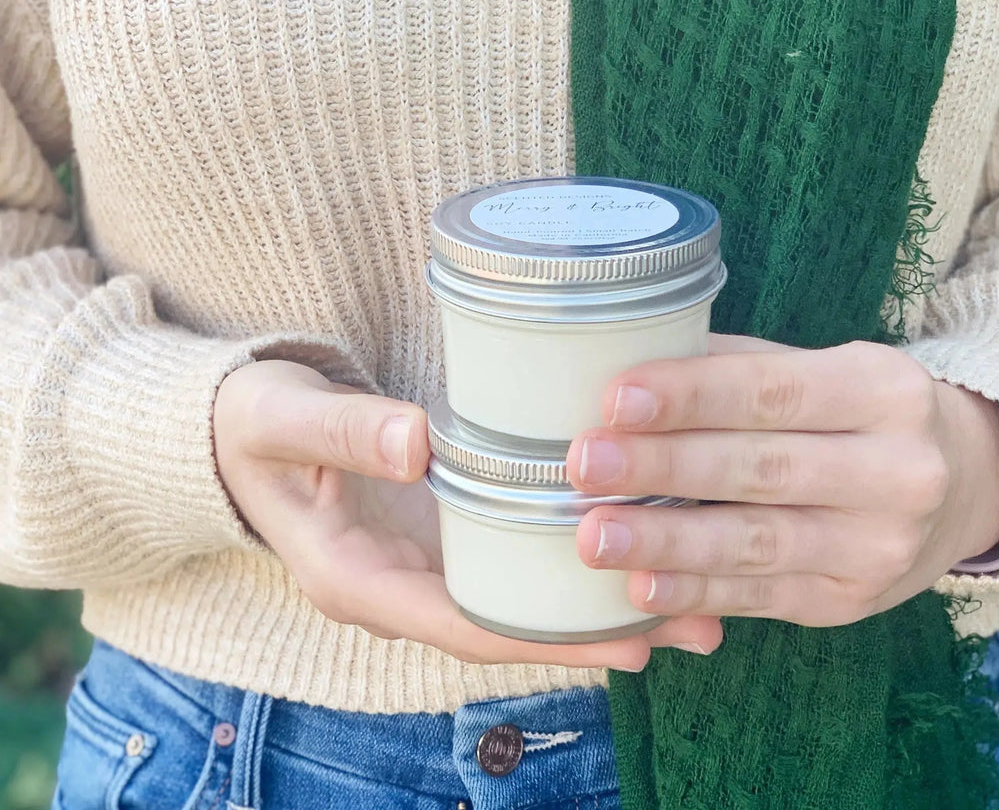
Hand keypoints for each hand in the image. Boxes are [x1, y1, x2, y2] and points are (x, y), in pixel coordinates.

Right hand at [213, 360, 721, 666]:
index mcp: (358, 580)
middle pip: (510, 623)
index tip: (627, 639)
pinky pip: (512, 560)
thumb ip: (345, 431)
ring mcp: (425, 563)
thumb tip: (419, 446)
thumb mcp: (285, 421)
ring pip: (520, 598)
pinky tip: (633, 541)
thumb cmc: (252, 425)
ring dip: (601, 601)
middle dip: (598, 631)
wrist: (236, 431)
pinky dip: (569, 559)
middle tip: (700, 622)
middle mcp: (401, 587)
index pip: (463, 625)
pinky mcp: (441, 533)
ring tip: (699, 596)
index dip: (544, 638)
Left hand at [567, 335, 998, 630]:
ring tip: (595, 537)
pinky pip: (760, 597)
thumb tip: (618, 362)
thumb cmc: (846, 414)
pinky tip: (640, 589)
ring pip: (757, 543)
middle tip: (584, 464)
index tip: (614, 399)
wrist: (950, 487)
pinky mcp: (848, 602)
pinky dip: (695, 593)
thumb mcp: (813, 372)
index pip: (772, 390)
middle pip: (760, 467)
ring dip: (667, 542)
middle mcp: (895, 471)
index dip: (691, 395)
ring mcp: (877, 545)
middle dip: (664, 467)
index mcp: (880, 389)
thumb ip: (730, 368)